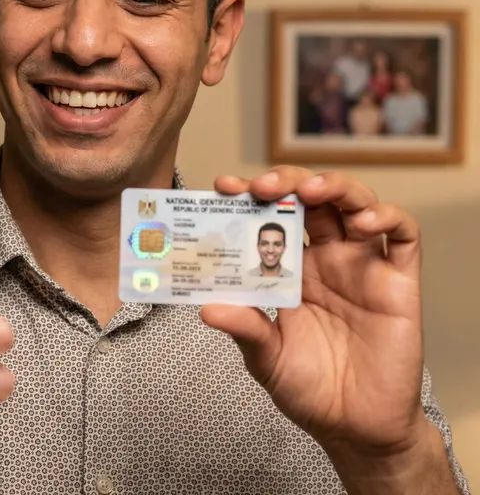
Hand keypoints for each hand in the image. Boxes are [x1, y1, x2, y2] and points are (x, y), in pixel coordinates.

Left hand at [200, 166, 424, 457]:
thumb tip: (207, 308)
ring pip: (355, 202)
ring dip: (334, 185)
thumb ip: (245, 329)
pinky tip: (363, 224)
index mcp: (290, 268)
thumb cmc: (309, 389)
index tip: (224, 186)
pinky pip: (404, 235)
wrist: (356, 430)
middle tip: (261, 187)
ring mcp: (363, 265)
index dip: (249, 195)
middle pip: (311, 197)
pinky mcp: (399, 282)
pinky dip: (387, 216)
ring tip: (309, 191)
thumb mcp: (266, 358)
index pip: (271, 215)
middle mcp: (326, 258)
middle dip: (286, 181)